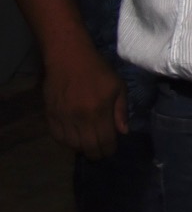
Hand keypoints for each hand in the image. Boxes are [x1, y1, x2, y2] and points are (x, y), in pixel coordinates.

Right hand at [43, 41, 126, 158]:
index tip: (111, 150)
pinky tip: (74, 138)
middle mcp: (79, 118)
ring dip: (81, 148)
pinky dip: (66, 141)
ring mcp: (63, 118)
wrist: (68, 58)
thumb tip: (122, 132)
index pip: (104, 141)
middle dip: (97, 153)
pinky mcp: (50, 115)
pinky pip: (57, 137)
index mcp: (99, 111)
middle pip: (88, 147)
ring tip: (89, 144)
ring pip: (71, 145)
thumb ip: (121, 111)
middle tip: (101, 152)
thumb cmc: (98, 70)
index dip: (109, 150)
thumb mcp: (118, 86)